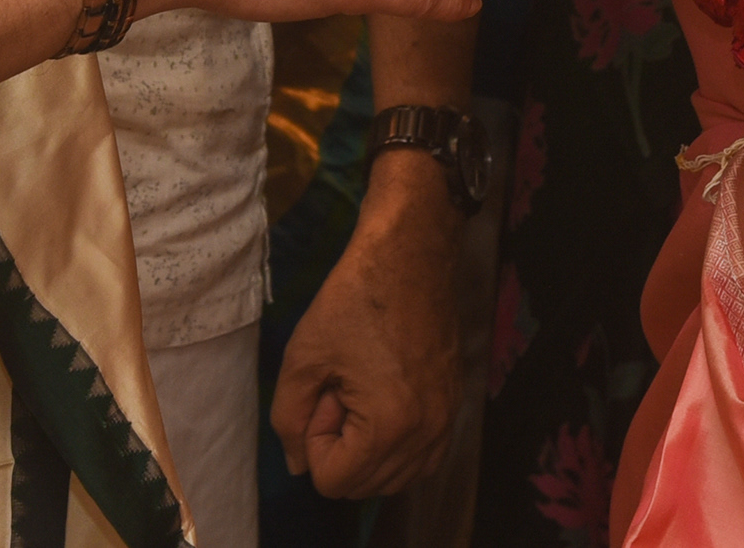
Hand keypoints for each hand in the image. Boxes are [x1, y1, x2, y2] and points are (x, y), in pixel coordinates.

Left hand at [271, 162, 462, 498]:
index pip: (333, 482)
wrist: (411, 255)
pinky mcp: (455, 406)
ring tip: (361, 393)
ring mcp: (446, 422)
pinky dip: (396, 447)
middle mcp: (426, 435)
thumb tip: (299, 465)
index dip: (315, 441)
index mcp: (389, 427)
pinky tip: (382, 402)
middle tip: (340, 390)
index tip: (325, 393)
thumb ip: (289, 420)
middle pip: (364, 487)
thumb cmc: (353, 300)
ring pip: (394, 478)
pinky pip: (422, 458)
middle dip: (341, 447)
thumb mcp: (303, 358)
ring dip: (367, 450)